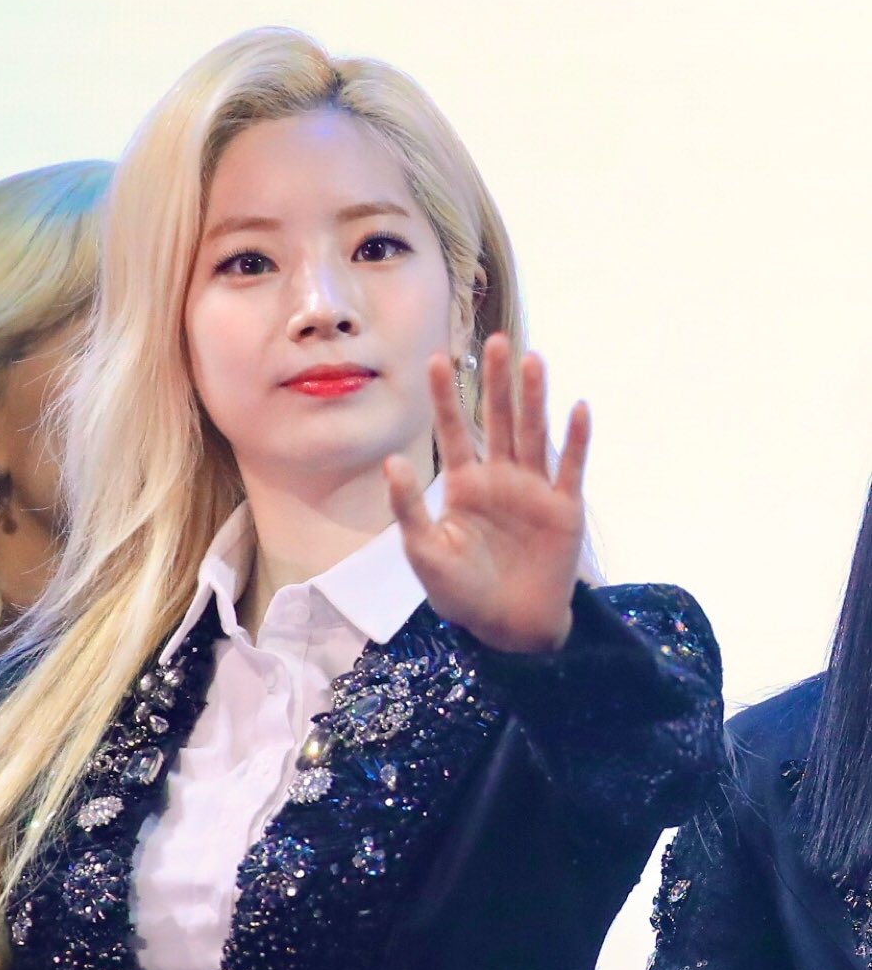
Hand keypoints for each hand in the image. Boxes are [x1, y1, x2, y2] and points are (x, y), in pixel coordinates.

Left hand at [385, 333, 588, 652]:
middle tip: (494, 340)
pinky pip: (570, 469)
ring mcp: (534, 491)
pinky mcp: (563, 510)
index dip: (446, 397)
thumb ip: (410, 508)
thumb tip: (391, 461)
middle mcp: (500, 479)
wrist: (508, 629)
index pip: (452, 431)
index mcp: (465, 485)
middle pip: (497, 420)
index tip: (437, 359)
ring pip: (532, 435)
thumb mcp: (424, 552)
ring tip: (531, 359)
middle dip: (495, 382)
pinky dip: (575, 440)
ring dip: (534, 398)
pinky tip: (577, 407)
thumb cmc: (462, 594)